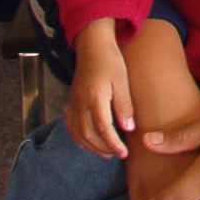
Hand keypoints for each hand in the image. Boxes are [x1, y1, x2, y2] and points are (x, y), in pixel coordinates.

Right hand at [67, 20, 134, 158]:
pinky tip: (90, 141)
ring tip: (106, 152)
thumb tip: (129, 129)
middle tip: (117, 153)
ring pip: (76, 133)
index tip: (124, 153)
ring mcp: (72, 103)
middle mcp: (80, 102)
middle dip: (102, 148)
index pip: (102, 128)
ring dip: (90, 146)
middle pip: (87, 134)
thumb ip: (124, 105)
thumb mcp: (122, 81)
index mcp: (94, 96)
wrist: (92, 46)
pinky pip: (70, 126)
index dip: (113, 143)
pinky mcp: (70, 102)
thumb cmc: (110, 61)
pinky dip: (79, 138)